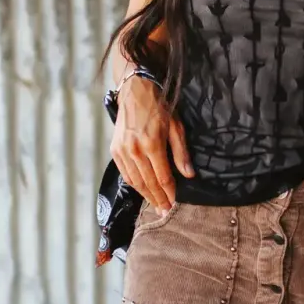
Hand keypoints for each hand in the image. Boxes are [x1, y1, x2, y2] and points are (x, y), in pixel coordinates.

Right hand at [111, 75, 193, 212]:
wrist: (135, 91)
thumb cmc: (159, 107)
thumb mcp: (176, 127)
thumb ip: (181, 152)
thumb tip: (189, 174)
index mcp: (151, 144)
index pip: (162, 177)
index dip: (169, 193)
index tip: (175, 204)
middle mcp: (134, 150)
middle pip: (148, 183)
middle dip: (158, 199)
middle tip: (165, 212)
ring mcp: (122, 151)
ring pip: (135, 181)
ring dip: (146, 195)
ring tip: (155, 205)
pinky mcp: (115, 150)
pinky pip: (125, 174)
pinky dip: (134, 185)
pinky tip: (143, 191)